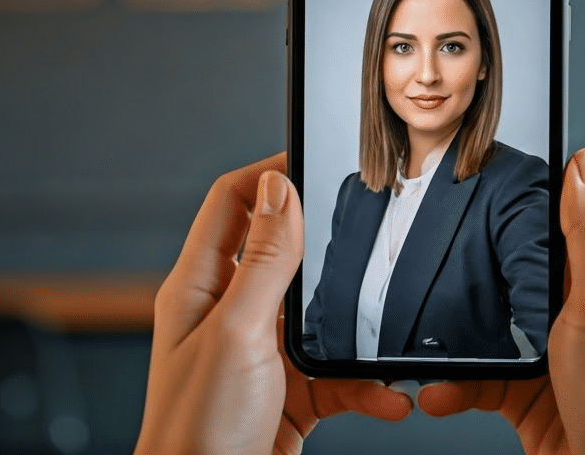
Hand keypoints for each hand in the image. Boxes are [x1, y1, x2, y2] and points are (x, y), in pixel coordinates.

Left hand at [134, 154, 412, 454]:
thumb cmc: (198, 430)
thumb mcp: (239, 332)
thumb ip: (264, 260)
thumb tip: (278, 186)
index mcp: (199, 287)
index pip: (230, 202)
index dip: (268, 173)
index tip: (312, 156)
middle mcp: (227, 315)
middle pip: (281, 253)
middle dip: (327, 245)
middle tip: (369, 226)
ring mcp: (258, 357)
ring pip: (318, 319)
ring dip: (355, 328)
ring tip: (386, 324)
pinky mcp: (287, 398)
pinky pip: (336, 379)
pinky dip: (365, 387)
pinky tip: (386, 396)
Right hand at [417, 148, 584, 454]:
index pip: (561, 226)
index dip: (524, 204)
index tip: (479, 184)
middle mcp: (576, 319)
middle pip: (513, 276)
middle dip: (472, 273)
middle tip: (432, 262)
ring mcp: (550, 362)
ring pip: (487, 332)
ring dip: (452, 340)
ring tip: (424, 342)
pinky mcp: (527, 401)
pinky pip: (477, 382)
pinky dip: (452, 387)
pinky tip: (438, 391)